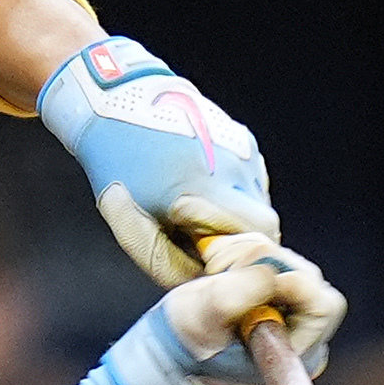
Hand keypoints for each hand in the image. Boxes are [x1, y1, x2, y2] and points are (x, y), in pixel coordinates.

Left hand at [37, 39, 276, 286]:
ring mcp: (243, 148)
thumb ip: (170, 262)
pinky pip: (252, 182)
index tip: (212, 260)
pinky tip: (205, 191)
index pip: (260, 236)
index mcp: (206, 187)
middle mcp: (234, 165)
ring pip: (259, 203)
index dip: (244, 256)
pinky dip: (236, 196)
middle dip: (243, 242)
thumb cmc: (119, 168)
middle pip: (265, 223)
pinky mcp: (244, 139)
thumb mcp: (134, 226)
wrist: (118, 101)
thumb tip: (207, 282)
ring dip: (238, 219)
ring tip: (200, 215)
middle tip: (209, 246)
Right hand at [92, 244, 344, 384]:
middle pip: (307, 276)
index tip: (254, 276)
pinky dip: (246, 254)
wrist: (166, 356)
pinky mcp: (272, 297)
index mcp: (295, 353)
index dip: (293, 282)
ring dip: (250, 256)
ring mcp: (288, 316)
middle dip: (266, 263)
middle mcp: (300, 336)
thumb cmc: (183, 347)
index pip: (322, 304)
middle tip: (223, 270)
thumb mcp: (204, 317)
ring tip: (215, 271)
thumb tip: (272, 272)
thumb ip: (240, 293)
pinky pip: (273, 260)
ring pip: (289, 263)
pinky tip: (219, 267)